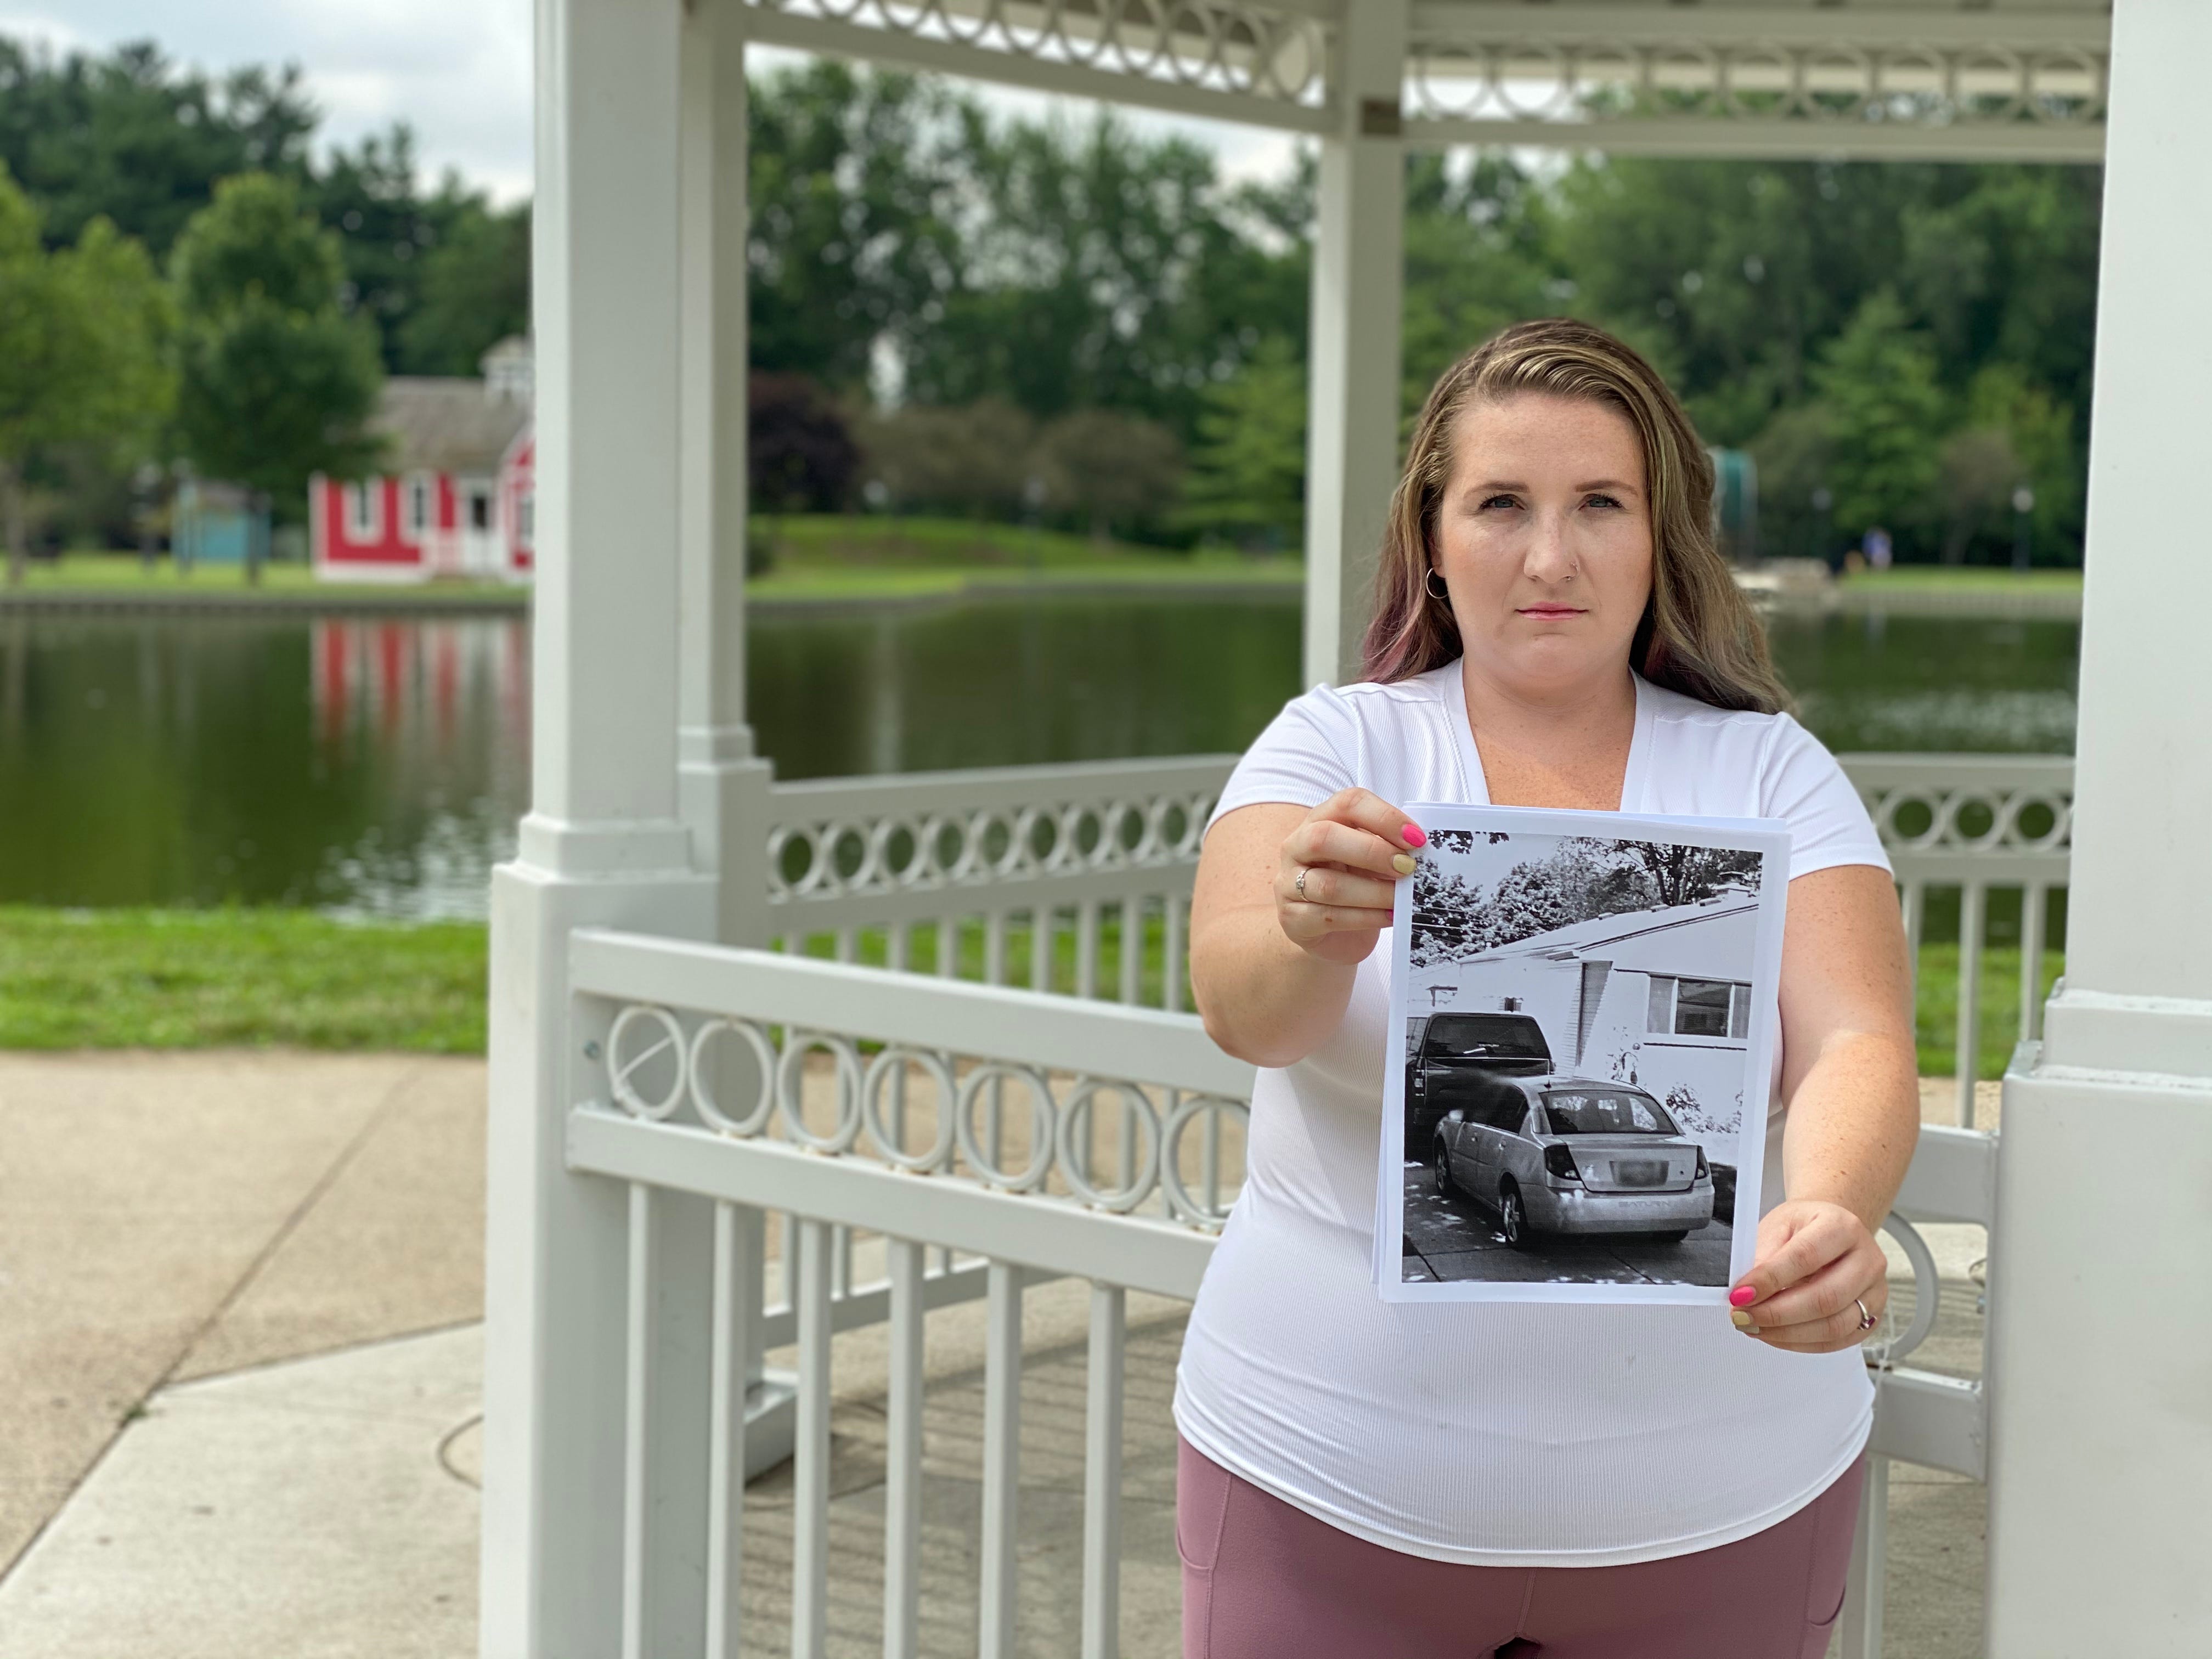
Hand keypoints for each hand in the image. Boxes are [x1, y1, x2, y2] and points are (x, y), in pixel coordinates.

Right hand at [1274, 788, 1424, 965]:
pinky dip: (1366, 917)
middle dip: (1372, 852)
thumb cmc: (1354, 885)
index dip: (1384, 816)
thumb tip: (1422, 850)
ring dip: (1374, 892)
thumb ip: (1388, 847)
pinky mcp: (1293, 919)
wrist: (1327, 933)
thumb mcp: (1370, 859)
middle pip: (1324, 837)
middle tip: (1407, 867)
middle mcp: (1296, 846)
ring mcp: (1288, 883)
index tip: (1417, 838)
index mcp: (1319, 820)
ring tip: (1402, 899)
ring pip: (1328, 885)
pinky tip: (1390, 917)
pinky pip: (1330, 917)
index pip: (1347, 803)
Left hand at [1727, 1200, 1887, 1353]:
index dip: (1769, 1280)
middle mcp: (1867, 1260)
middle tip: (1742, 1316)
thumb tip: (1746, 1292)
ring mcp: (1874, 1292)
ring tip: (1754, 1327)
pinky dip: (1801, 1343)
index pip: (1805, 1257)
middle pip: (1825, 1298)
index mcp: (1843, 1227)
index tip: (1739, 1295)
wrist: (1829, 1232)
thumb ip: (1763, 1256)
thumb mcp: (1778, 1226)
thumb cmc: (1803, 1228)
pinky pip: (1837, 1341)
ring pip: (1834, 1326)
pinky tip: (1775, 1335)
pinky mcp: (1872, 1317)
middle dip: (1777, 1314)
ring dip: (1787, 1334)